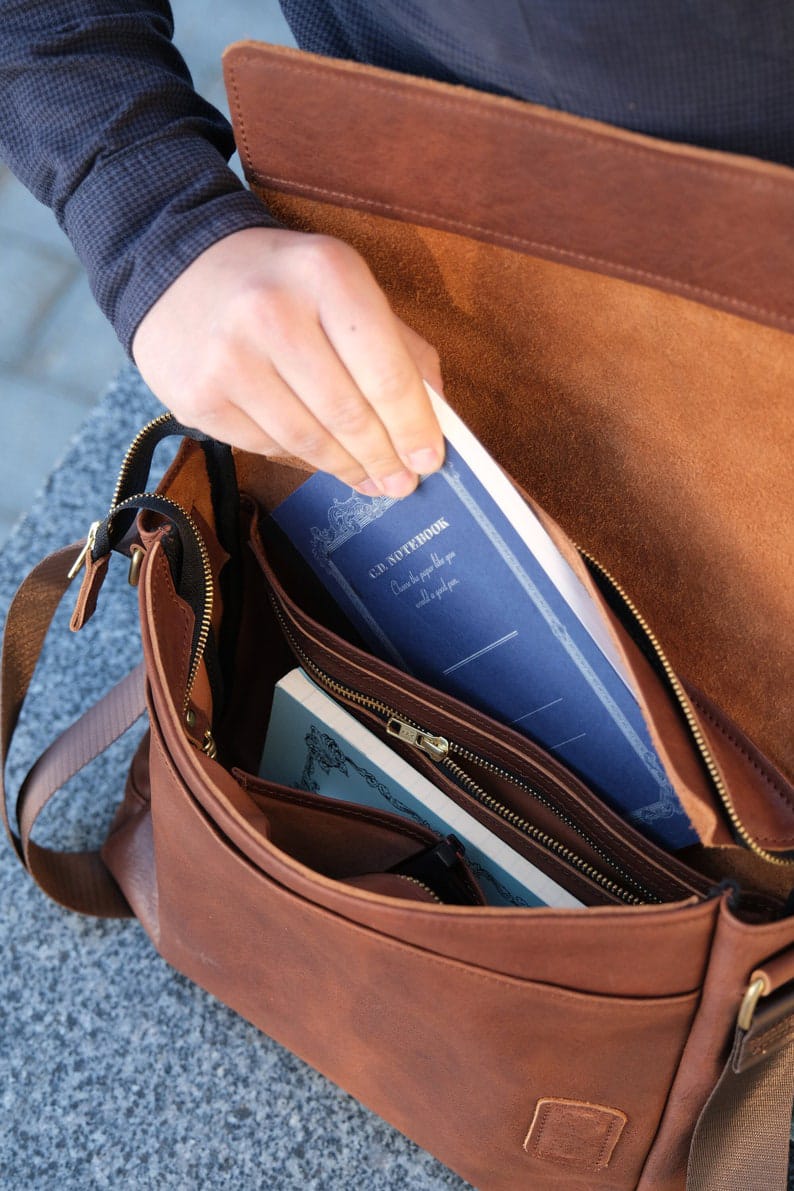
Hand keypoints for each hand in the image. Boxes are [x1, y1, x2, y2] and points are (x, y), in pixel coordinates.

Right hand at [131, 227, 444, 496]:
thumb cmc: (282, 284)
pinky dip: (302, 458)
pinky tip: (320, 457)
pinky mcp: (199, 398)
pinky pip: (268, 447)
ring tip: (371, 480)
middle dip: (384, 457)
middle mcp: (273, 312)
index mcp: (327, 274)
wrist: (179, 268)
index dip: (413, 427)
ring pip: (309, 440)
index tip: (429, 461)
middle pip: (348, 414)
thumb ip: (397, 347)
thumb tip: (436, 419)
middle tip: (402, 483)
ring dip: (348, 468)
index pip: (386, 372)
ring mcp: (229, 358)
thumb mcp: (346, 287)